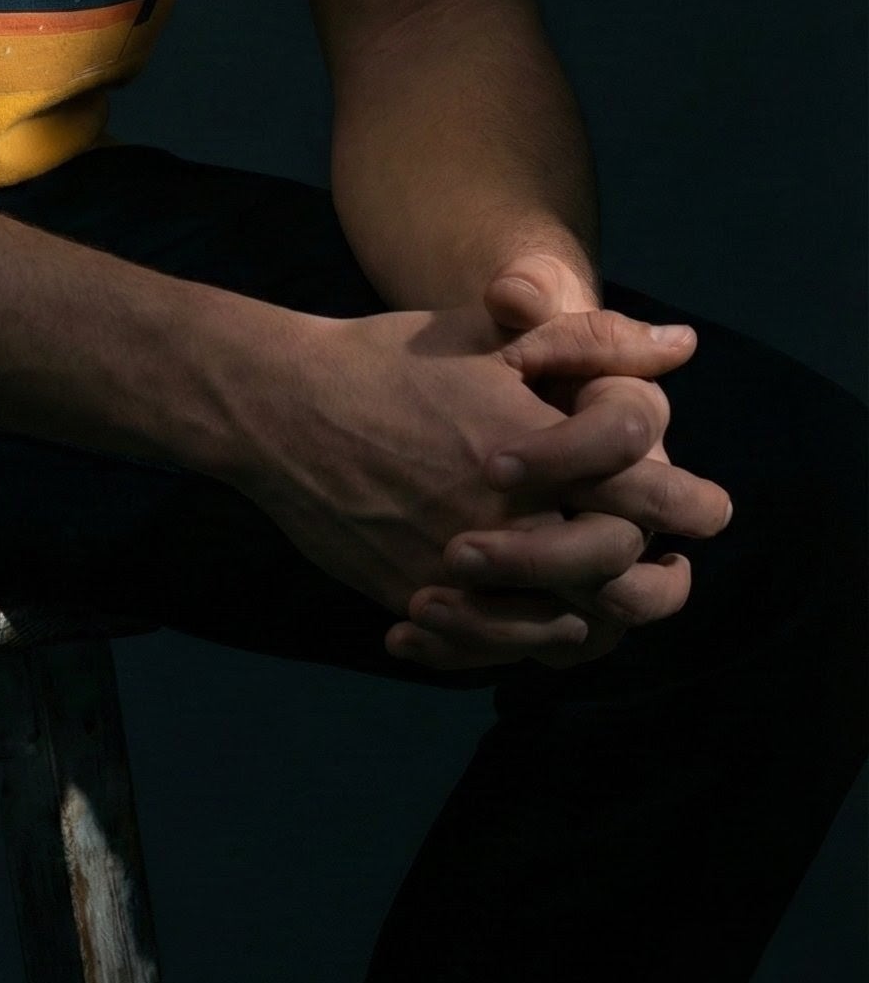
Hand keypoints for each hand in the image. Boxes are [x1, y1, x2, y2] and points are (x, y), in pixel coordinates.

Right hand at [214, 284, 731, 670]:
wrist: (283, 406)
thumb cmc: (391, 359)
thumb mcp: (489, 334)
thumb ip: (591, 342)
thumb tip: (680, 343)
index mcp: (545, 447)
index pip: (656, 495)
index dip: (690, 507)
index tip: (698, 511)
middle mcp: (514, 516)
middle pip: (621, 577)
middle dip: (659, 579)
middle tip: (665, 569)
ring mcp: (465, 569)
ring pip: (565, 628)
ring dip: (595, 619)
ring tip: (600, 602)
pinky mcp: (418, 599)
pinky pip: (490, 649)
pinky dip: (514, 644)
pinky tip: (522, 623)